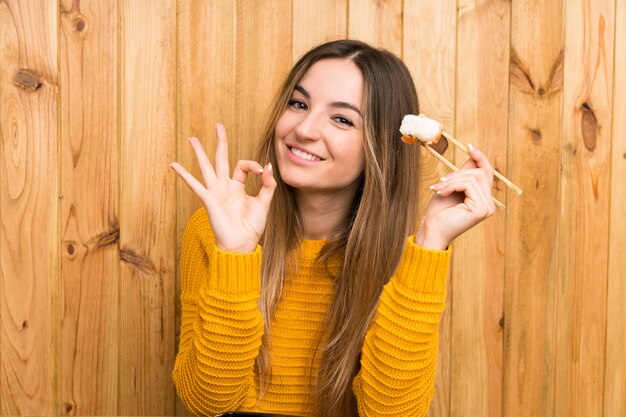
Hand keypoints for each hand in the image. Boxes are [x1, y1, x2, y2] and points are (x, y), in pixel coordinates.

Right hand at [170, 124, 276, 251]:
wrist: (241, 244)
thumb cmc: (252, 227)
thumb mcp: (264, 202)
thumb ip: (267, 184)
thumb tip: (268, 165)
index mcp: (238, 186)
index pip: (242, 166)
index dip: (253, 165)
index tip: (261, 171)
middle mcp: (225, 186)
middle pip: (221, 159)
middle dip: (220, 142)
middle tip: (218, 125)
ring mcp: (215, 192)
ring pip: (206, 167)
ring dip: (200, 152)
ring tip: (193, 138)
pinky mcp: (208, 199)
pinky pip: (194, 184)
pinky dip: (184, 175)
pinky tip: (173, 165)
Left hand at [416, 144, 495, 249]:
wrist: (430, 230)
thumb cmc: (438, 212)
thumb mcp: (451, 187)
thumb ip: (464, 174)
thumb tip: (473, 155)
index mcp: (483, 200)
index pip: (487, 173)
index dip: (480, 158)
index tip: (469, 147)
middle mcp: (489, 204)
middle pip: (480, 173)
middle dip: (457, 173)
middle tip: (440, 182)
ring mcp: (487, 207)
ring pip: (473, 178)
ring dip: (452, 180)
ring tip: (438, 188)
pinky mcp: (481, 209)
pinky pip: (469, 185)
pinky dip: (452, 185)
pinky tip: (442, 192)